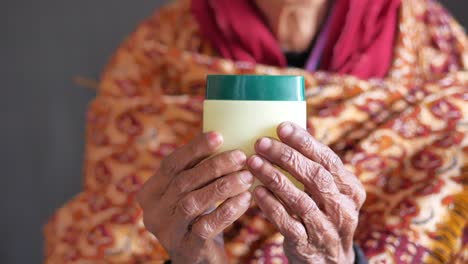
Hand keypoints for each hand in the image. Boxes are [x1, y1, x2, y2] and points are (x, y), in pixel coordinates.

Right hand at [137, 132, 252, 263]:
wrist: (198, 259)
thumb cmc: (198, 217)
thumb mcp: (190, 193)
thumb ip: (196, 170)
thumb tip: (221, 135)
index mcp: (150, 192)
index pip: (170, 164)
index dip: (194, 148)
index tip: (219, 135)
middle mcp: (152, 212)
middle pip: (182, 181)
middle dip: (214, 166)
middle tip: (241, 156)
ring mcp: (167, 232)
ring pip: (193, 202)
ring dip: (223, 186)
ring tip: (246, 176)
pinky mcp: (185, 249)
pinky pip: (207, 226)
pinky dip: (228, 210)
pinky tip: (245, 199)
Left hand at [247, 122, 365, 263]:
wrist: (329, 260)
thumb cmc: (323, 214)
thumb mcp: (330, 192)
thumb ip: (315, 168)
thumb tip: (286, 132)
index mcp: (350, 189)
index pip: (328, 160)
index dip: (304, 142)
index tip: (282, 127)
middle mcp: (343, 208)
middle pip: (315, 177)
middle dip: (286, 157)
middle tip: (262, 143)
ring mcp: (327, 229)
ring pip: (300, 200)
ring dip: (274, 178)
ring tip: (254, 162)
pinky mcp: (308, 245)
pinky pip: (288, 223)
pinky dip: (271, 206)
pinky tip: (256, 191)